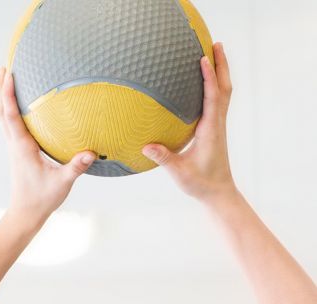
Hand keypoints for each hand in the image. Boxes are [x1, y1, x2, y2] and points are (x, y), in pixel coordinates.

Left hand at [0, 66, 96, 224]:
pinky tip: (21, 105)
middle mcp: (14, 144)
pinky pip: (10, 125)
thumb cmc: (42, 199)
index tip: (9, 73)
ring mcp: (14, 148)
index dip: (9, 94)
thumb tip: (91, 153)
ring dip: (3, 97)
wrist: (25, 214)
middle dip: (0, 88)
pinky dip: (10, 110)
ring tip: (7, 78)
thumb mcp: (62, 183)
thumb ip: (75, 167)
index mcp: (22, 147)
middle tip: (5, 66)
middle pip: (1, 111)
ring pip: (3, 117)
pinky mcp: (18, 152)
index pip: (11, 115)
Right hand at [142, 43, 235, 201]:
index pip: (212, 98)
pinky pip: (219, 101)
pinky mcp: (216, 129)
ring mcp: (218, 125)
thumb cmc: (200, 184)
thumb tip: (146, 146)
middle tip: (214, 43)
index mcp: (211, 131)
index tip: (203, 58)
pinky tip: (207, 80)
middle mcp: (218, 124)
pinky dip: (216, 85)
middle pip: (224, 88)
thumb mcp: (179, 173)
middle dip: (221, 65)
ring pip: (224, 92)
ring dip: (221, 71)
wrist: (218, 192)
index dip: (208, 77)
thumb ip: (164, 158)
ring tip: (214, 53)